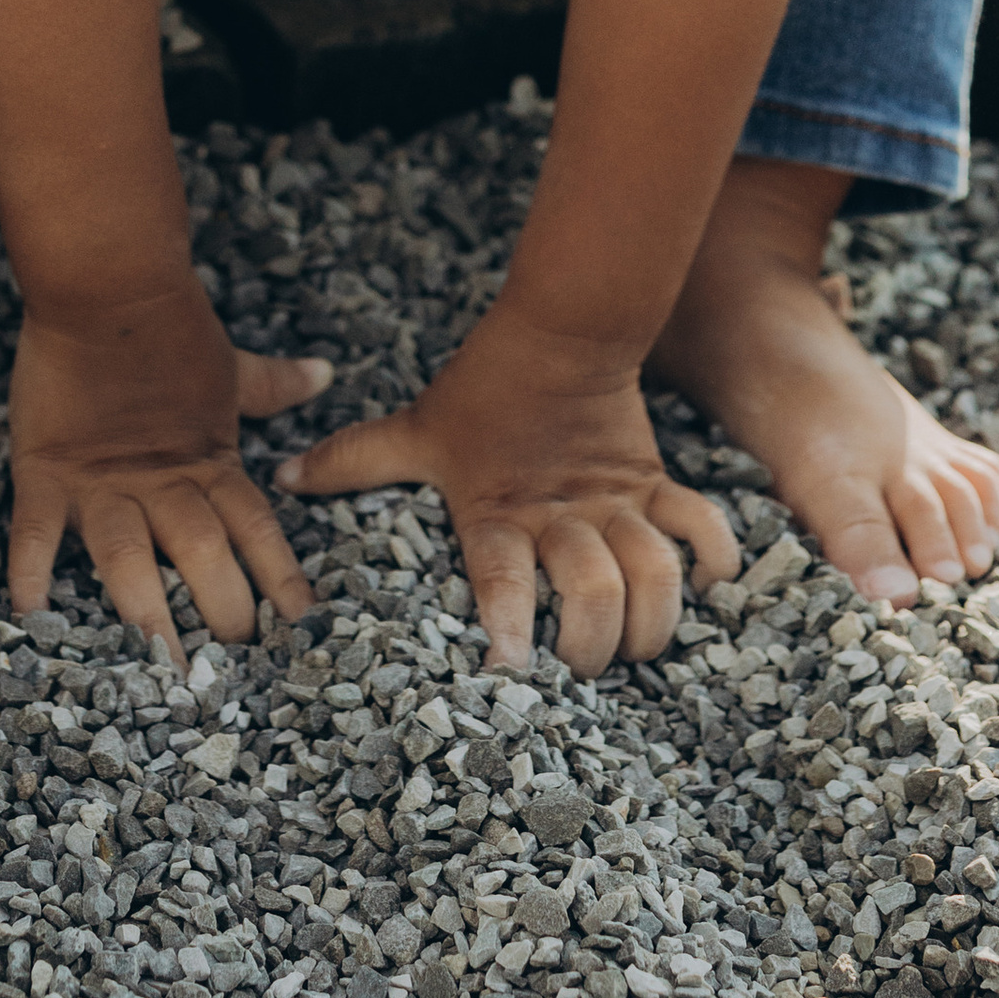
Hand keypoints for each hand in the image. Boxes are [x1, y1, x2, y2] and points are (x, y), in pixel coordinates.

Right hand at [7, 276, 327, 654]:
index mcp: (207, 460)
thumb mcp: (226, 367)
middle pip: (199, 552)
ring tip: (154, 659)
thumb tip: (323, 376)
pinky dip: (32, 567)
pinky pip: (36, 528)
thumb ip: (271, 385)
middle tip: (231, 663)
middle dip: (218, 607)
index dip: (280, 575)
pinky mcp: (47, 469)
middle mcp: (160, 480)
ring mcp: (101, 479)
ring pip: (127, 554)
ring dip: (142, 607)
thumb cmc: (171, 325)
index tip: (302, 624)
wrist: (107, 280)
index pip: (255, 528)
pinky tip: (32, 612)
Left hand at [276, 312, 737, 673]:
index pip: (501, 575)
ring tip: (639, 646)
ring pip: (652, 569)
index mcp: (498, 510)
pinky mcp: (655, 487)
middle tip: (580, 668)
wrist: (558, 328)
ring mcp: (615, 501)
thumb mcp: (416, 430)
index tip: (510, 669)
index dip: (507, 621)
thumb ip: (354, 459)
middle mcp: (560, 514)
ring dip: (652, 618)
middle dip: (592, 643)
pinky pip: (700, 524)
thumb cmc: (480, 394)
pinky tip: (712, 590)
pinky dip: (715, 558)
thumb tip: (284, 478)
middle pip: (591, 589)